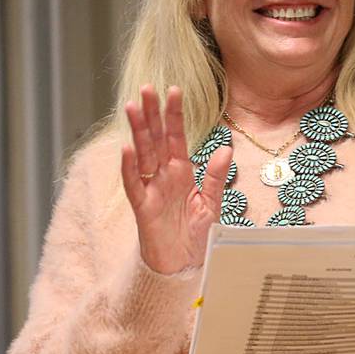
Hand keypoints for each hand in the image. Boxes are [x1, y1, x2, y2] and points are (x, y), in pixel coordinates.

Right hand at [121, 85, 232, 274]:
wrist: (184, 266)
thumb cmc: (195, 234)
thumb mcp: (212, 203)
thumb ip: (216, 177)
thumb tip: (226, 149)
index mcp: (182, 171)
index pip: (176, 137)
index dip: (174, 115)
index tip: (174, 90)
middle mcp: (164, 176)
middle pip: (155, 139)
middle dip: (152, 113)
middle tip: (147, 87)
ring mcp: (152, 189)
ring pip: (142, 154)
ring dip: (138, 131)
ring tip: (133, 107)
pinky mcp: (143, 207)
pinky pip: (135, 184)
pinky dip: (130, 167)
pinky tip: (127, 147)